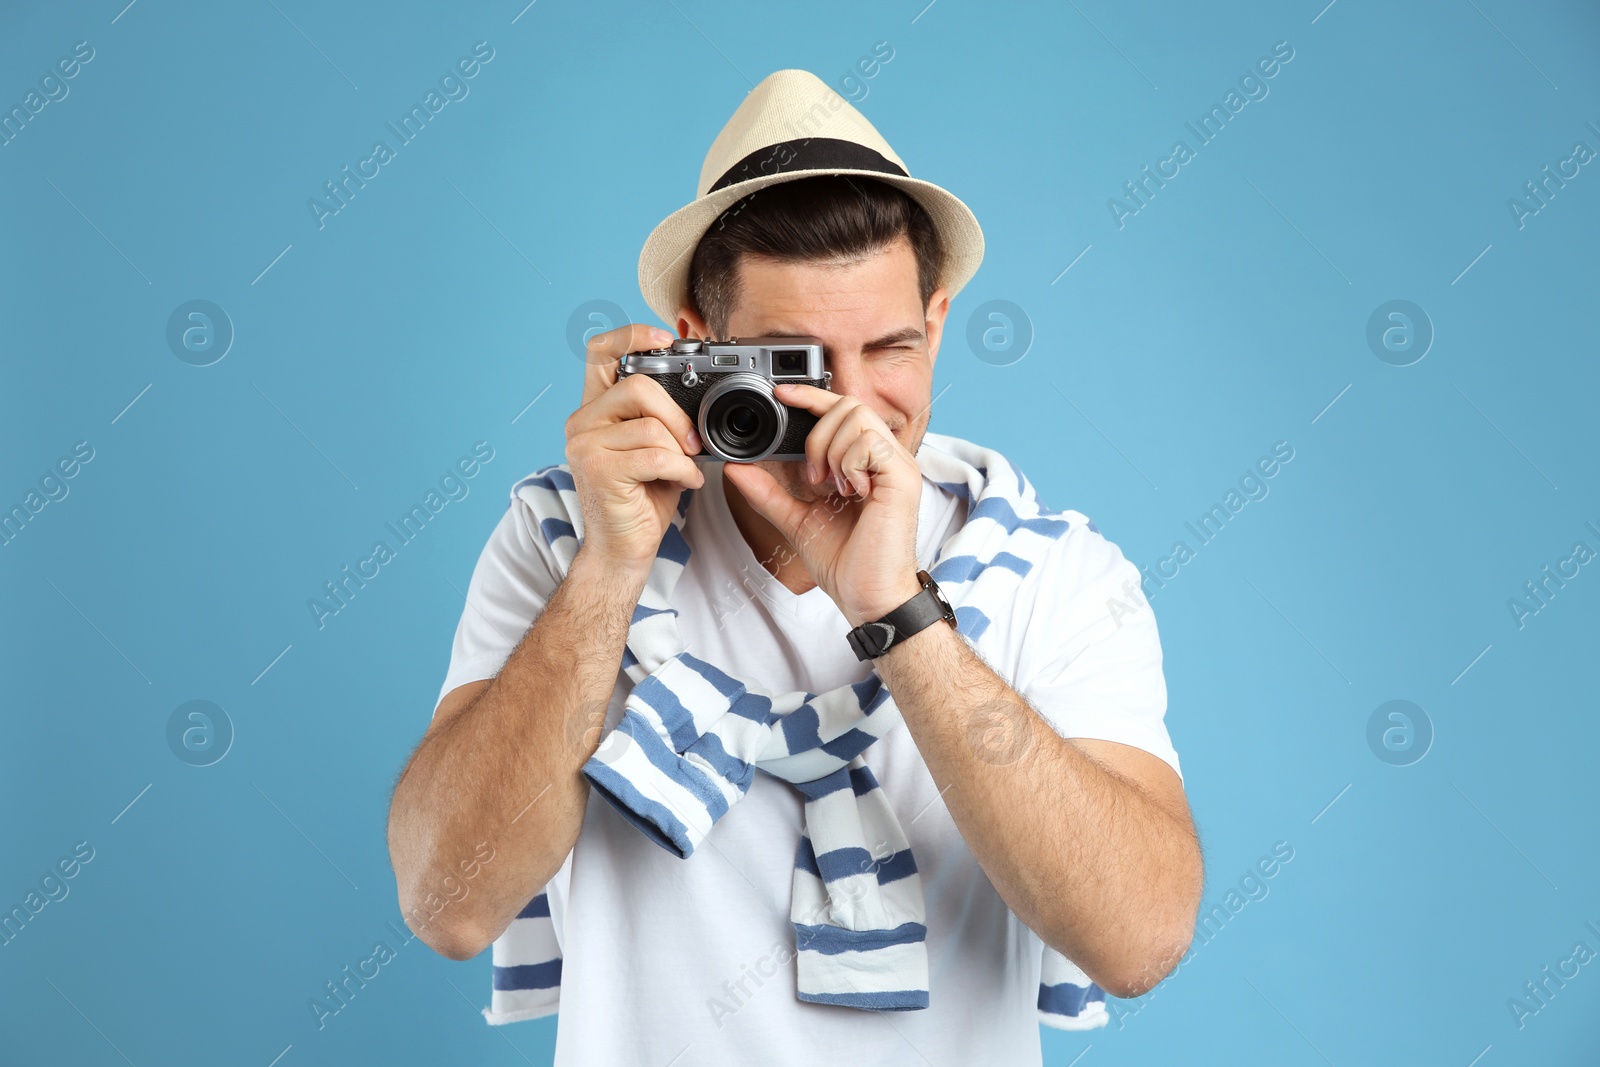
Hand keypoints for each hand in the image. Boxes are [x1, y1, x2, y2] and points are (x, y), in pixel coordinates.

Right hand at [564, 323, 703, 576]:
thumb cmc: (641, 498)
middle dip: (677, 414)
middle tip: (692, 441)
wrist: (623, 551)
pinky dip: (681, 470)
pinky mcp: (597, 470)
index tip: (665, 339)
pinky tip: (685, 483)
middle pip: (636, 387)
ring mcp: (584, 445)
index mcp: (594, 410)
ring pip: (649, 425)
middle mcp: (581, 422)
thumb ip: (660, 416)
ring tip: (685, 469)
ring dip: (680, 450)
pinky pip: (654, 455)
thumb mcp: (654, 448)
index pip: (600, 351)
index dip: (632, 335)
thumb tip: (698, 392)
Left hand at [722, 384, 923, 627]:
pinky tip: (850, 493)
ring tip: (832, 488)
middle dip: (817, 434)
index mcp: (866, 463)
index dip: (811, 396)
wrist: (867, 596)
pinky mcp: (903, 476)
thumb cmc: (845, 562)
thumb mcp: (796, 519)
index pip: (842, 411)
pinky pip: (868, 442)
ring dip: (831, 451)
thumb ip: (768, 492)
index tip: (780, 395)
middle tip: (813, 477)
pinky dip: (847, 464)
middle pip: (849, 405)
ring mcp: (898, 465)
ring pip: (856, 418)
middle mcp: (886, 458)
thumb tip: (737, 468)